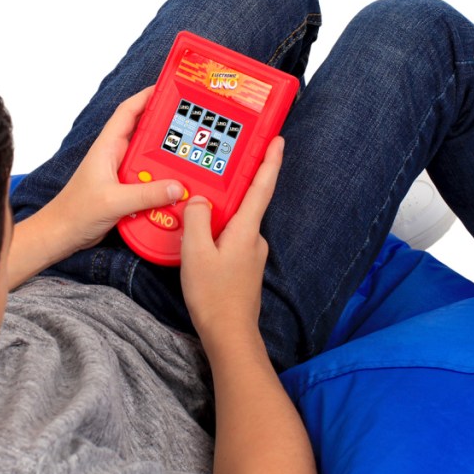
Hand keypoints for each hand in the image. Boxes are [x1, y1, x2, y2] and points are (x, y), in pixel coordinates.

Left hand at [44, 86, 183, 251]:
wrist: (63, 235)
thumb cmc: (75, 212)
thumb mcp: (113, 201)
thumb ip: (145, 195)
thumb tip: (176, 187)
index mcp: (108, 147)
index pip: (128, 112)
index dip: (147, 97)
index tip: (169, 90)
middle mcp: (116, 156)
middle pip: (147, 135)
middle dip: (167, 130)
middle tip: (192, 128)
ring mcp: (122, 174)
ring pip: (151, 161)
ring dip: (167, 163)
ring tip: (189, 161)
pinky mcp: (126, 191)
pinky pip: (150, 182)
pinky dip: (162, 185)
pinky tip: (175, 190)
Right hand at [180, 137, 283, 344]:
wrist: (229, 334)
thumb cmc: (213, 295)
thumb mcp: (195, 252)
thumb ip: (197, 219)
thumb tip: (200, 200)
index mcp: (246, 230)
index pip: (262, 187)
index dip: (270, 161)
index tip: (277, 140)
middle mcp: (254, 239)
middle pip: (246, 203)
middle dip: (233, 186)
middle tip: (216, 170)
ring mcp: (251, 255)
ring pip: (235, 224)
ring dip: (219, 214)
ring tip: (197, 208)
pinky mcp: (244, 268)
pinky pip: (230, 240)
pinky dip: (216, 233)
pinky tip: (199, 239)